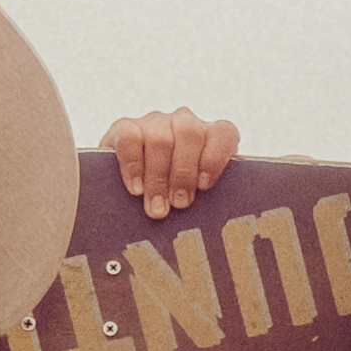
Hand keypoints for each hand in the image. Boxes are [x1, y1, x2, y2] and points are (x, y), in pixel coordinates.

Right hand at [100, 108, 237, 210]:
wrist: (128, 194)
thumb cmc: (174, 200)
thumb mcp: (197, 198)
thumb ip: (211, 200)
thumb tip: (225, 227)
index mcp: (209, 136)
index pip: (223, 132)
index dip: (216, 157)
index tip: (205, 186)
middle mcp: (183, 123)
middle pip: (189, 134)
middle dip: (184, 173)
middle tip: (179, 204)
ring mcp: (154, 123)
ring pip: (159, 139)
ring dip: (158, 178)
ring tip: (157, 208)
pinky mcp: (124, 128)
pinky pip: (129, 139)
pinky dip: (133, 167)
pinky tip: (136, 190)